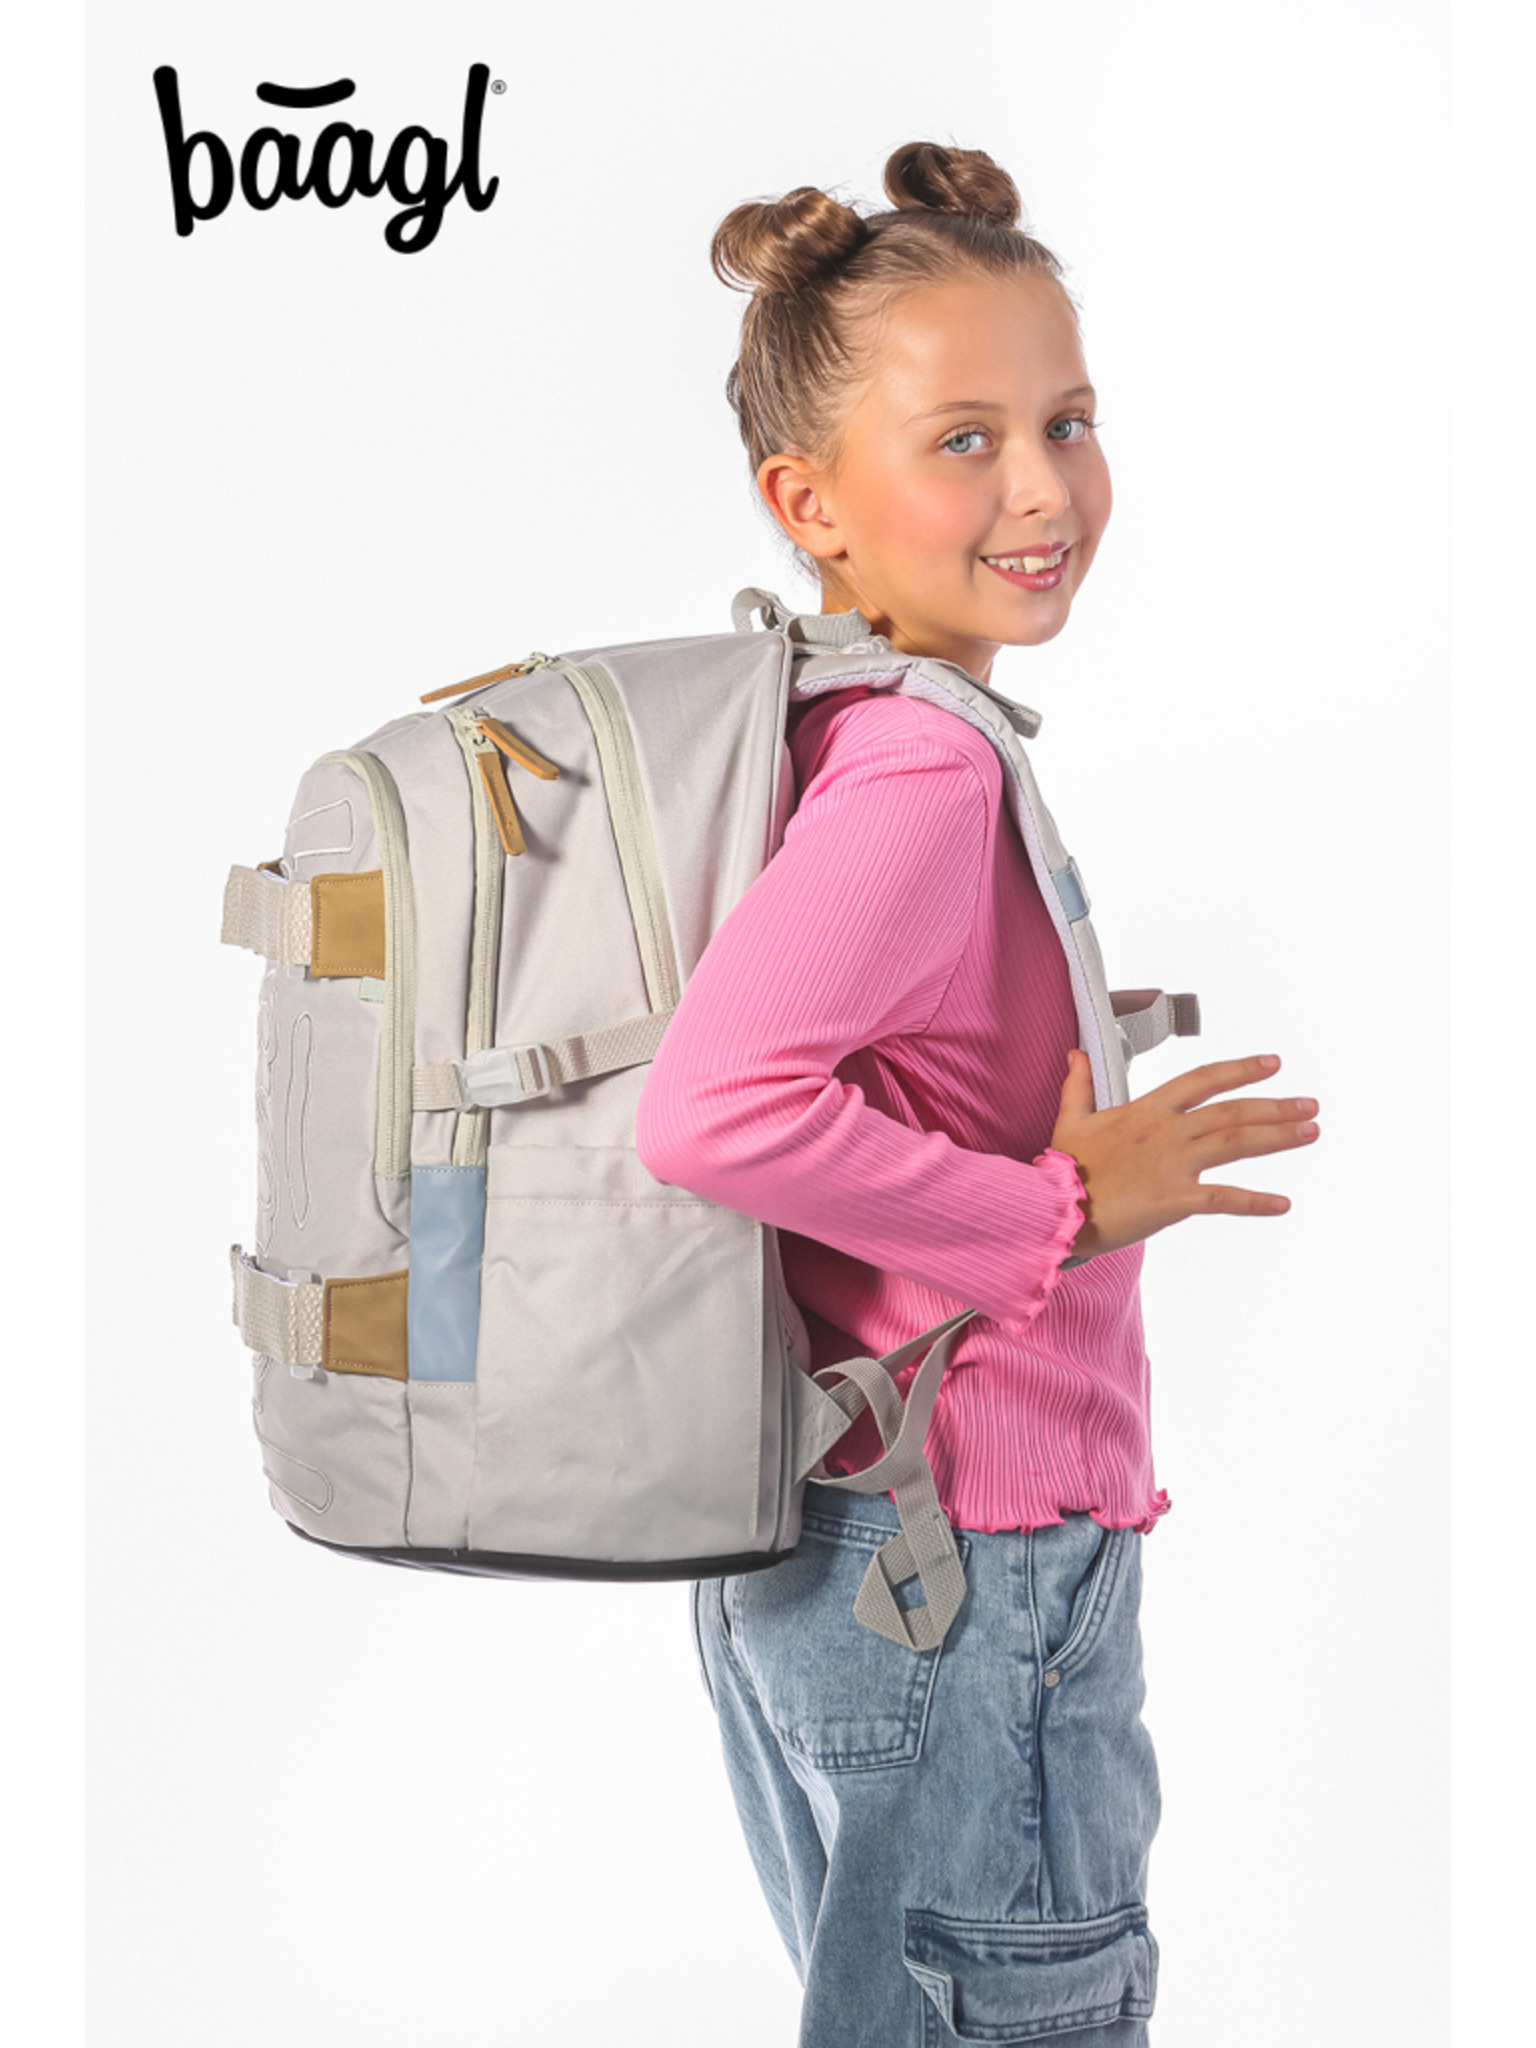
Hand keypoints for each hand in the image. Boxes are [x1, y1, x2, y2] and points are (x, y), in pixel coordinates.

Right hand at [1050, 1051, 1319, 1260]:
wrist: (1055, 1207)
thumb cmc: (1062, 1168)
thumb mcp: (1071, 1119)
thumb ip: (1079, 1084)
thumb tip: (1076, 1054)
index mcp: (1146, 1110)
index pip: (1202, 1080)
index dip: (1239, 1069)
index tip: (1272, 1063)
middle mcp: (1167, 1132)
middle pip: (1232, 1112)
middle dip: (1275, 1106)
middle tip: (1310, 1105)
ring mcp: (1173, 1164)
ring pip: (1236, 1143)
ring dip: (1277, 1137)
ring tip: (1310, 1132)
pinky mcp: (1175, 1200)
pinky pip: (1224, 1198)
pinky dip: (1255, 1202)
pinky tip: (1282, 1203)